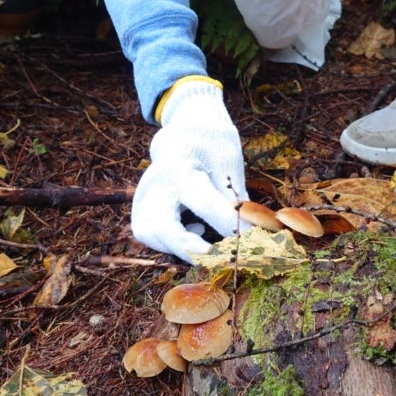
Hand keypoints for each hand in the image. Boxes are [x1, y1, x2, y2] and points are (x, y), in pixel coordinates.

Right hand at [131, 79, 248, 262]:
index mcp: (179, 166)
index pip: (204, 202)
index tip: (254, 241)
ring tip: (210, 237)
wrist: (183, 138)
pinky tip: (196, 228)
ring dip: (185, 248)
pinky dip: (177, 244)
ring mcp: (142, 201)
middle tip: (222, 258)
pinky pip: (156, 240)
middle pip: (161, 227)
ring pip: (155, 237)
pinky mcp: (140, 215)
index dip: (229, 225)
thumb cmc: (211, 149)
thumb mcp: (229, 163)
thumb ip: (235, 196)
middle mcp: (154, 185)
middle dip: (191, 250)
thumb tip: (255, 232)